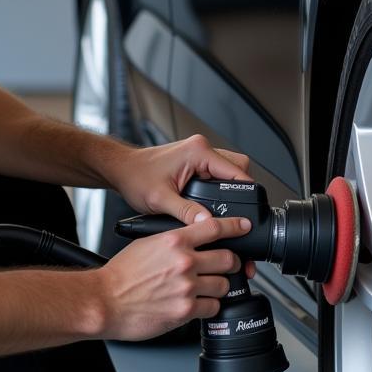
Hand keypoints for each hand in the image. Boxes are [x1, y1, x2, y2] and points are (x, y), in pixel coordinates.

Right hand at [94, 215, 250, 339]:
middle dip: (231, 262)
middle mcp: (184, 262)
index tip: (244, 227)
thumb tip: (191, 240)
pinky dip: (209, 306)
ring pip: (223, 285)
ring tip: (208, 288)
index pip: (215, 227)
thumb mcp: (147, 243)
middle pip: (228, 258)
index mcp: (174, 241)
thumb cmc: (121, 274)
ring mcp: (186, 287)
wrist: (104, 301)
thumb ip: (173, 241)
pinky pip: (212, 308)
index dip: (235, 226)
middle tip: (228, 265)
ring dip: (219, 287)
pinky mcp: (185, 310)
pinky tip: (199, 304)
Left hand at [108, 133, 251, 225]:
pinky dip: (219, 185)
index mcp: (198, 152)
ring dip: (228, 187)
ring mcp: (199, 153)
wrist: (122, 169)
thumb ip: (187, 212)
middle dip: (240, 189)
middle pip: (238, 167)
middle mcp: (201, 148)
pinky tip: (211, 200)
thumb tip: (208, 223)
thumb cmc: (136, 177)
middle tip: (235, 209)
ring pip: (229, 168)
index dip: (245, 190)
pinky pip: (217, 171)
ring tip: (222, 206)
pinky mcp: (195, 160)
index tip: (249, 208)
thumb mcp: (161, 200)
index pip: (236, 169)